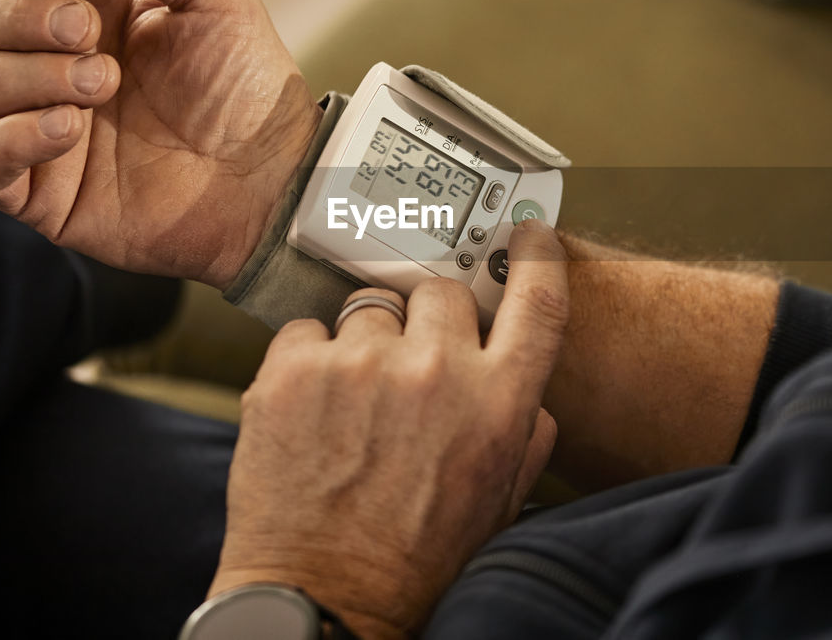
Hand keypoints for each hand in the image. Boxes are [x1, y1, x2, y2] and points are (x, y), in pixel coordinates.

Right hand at [0, 0, 320, 288]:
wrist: (270, 178)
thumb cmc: (249, 89)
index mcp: (90, 14)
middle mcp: (55, 67)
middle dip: (22, 18)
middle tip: (87, 33)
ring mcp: (42, 128)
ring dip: (26, 75)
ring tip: (101, 86)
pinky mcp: (40, 192)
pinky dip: (9, 138)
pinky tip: (68, 129)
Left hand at [210, 220, 569, 638]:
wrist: (323, 597)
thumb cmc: (414, 556)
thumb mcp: (499, 496)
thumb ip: (523, 427)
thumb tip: (523, 376)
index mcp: (498, 402)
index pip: (538, 299)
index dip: (536, 255)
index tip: (526, 234)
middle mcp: (435, 372)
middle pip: (440, 292)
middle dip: (428, 320)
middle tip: (410, 367)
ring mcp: (361, 365)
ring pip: (369, 308)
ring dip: (365, 344)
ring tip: (354, 406)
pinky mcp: (293, 370)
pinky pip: (307, 328)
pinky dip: (309, 359)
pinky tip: (314, 409)